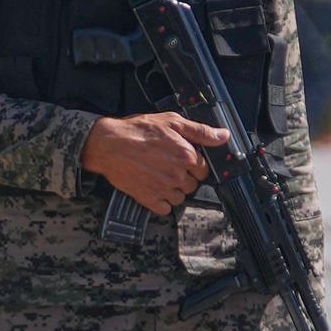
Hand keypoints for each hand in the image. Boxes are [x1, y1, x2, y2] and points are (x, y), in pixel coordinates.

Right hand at [81, 112, 227, 214]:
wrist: (108, 144)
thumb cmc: (137, 130)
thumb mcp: (171, 122)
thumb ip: (200, 131)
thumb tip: (223, 136)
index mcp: (187, 156)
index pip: (204, 169)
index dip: (194, 164)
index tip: (182, 159)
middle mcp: (178, 175)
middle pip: (192, 185)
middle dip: (184, 177)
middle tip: (168, 166)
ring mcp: (163, 189)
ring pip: (180, 198)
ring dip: (173, 190)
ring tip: (159, 176)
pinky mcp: (149, 199)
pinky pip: (164, 208)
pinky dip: (161, 201)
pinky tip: (152, 187)